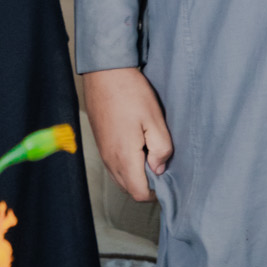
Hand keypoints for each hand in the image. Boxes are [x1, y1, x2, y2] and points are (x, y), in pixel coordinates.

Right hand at [82, 66, 172, 202]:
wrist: (104, 72)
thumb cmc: (130, 92)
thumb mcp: (154, 118)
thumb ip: (161, 148)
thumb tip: (159, 169)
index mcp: (124, 157)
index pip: (139, 194)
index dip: (155, 192)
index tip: (165, 176)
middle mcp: (110, 159)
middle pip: (129, 189)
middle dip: (145, 184)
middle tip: (158, 162)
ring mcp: (103, 151)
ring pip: (120, 178)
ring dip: (135, 174)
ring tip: (148, 152)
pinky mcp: (100, 142)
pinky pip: (113, 165)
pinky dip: (126, 164)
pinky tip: (136, 144)